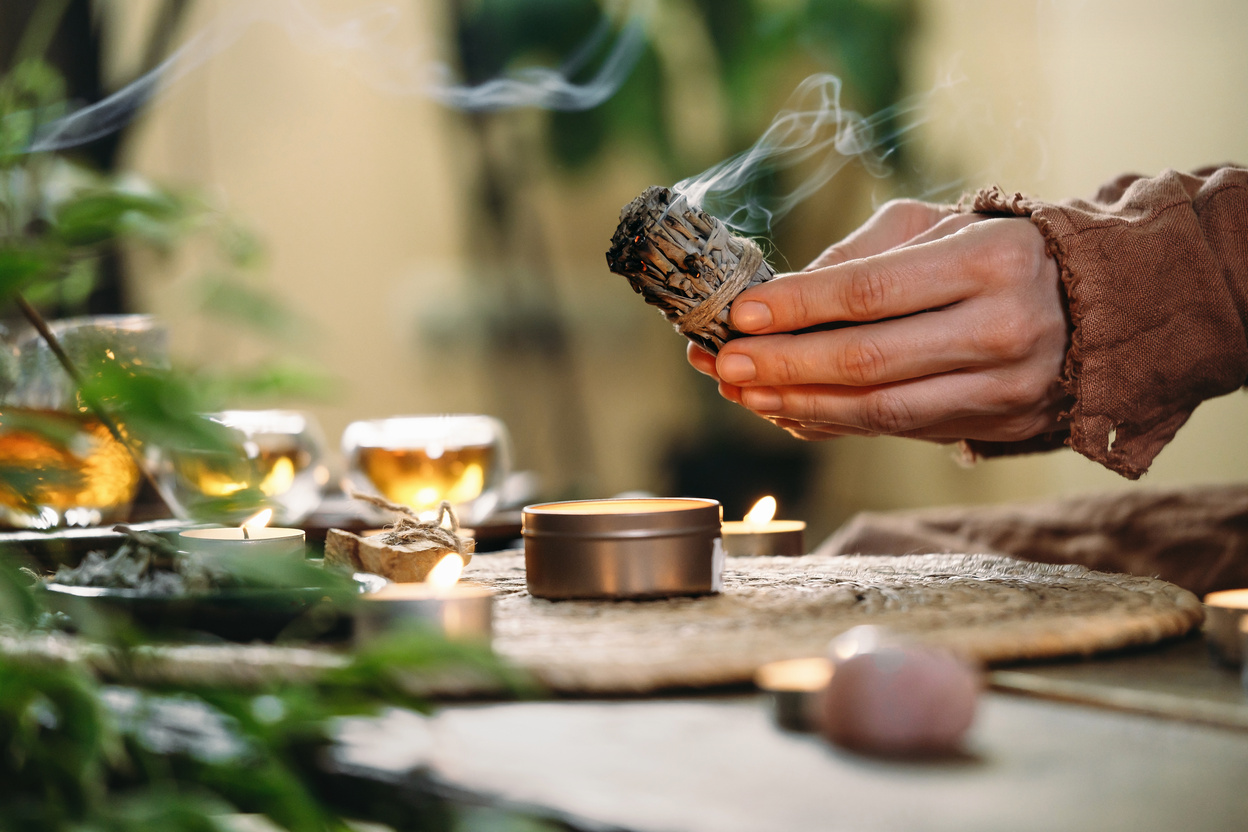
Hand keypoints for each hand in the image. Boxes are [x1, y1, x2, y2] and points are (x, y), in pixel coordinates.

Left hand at [686, 199, 1070, 442]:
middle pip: (868, 360)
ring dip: (798, 403)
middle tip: (723, 362)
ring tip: (742, 390)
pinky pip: (895, 432)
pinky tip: (787, 408)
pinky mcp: (993, 427)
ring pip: (879, 411)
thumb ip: (862, 252)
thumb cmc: (999, 251)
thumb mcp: (940, 225)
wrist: (1097, 308)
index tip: (740, 312)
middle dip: (783, 363)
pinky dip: (834, 422)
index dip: (799, 305)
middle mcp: (1003, 330)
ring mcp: (1003, 389)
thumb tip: (782, 291)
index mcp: (991, 261)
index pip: (872, 291)